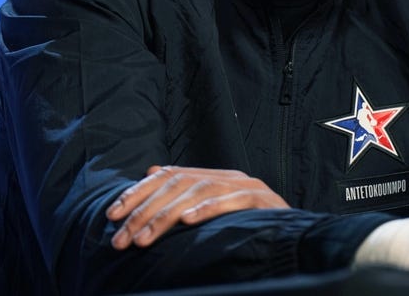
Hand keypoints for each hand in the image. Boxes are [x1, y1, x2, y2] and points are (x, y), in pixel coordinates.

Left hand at [107, 165, 288, 248]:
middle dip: (144, 211)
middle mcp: (227, 175)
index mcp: (213, 175)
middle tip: (120, 238)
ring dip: (166, 216)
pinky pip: (234, 201)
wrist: (297, 235)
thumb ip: (185, 191)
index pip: (167, 176)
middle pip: (178, 184)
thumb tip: (152, 170)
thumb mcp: (213, 208)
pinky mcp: (263, 200)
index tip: (111, 215)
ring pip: (199, 192)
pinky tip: (188, 221)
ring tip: (143, 239)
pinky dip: (209, 209)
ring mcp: (247, 185)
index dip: (137, 193)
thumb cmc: (250, 226)